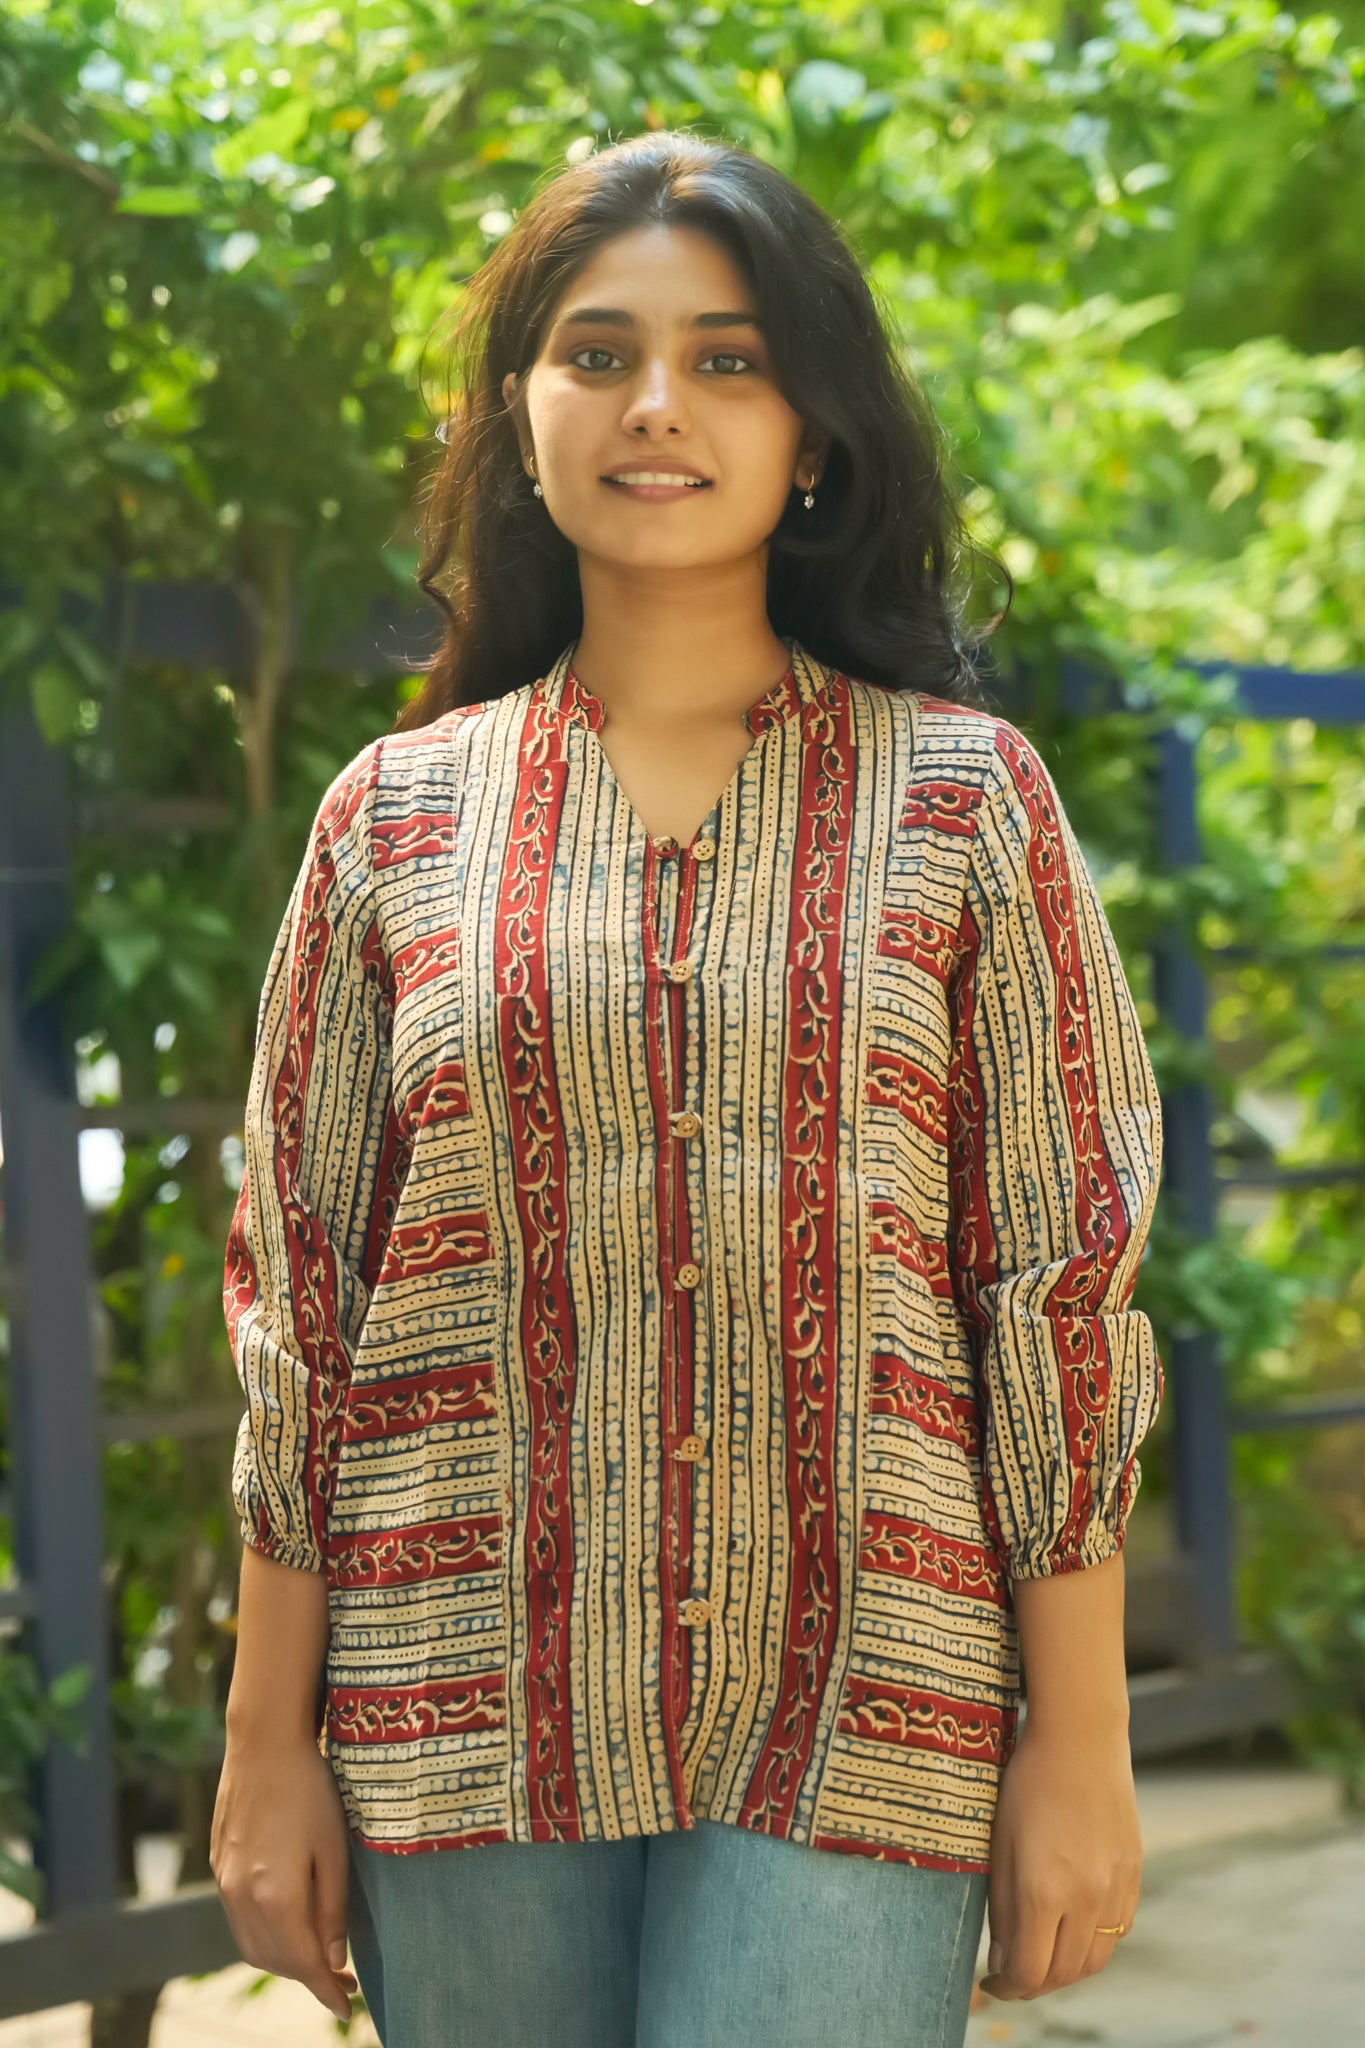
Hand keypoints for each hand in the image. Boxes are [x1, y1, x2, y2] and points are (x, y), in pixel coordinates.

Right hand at [210, 1728, 358, 2020]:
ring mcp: (225, 1883)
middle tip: (342, 1979)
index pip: (303, 1963)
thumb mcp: (334, 1849)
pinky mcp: (219, 1866)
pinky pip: (239, 1921)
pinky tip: (287, 1925)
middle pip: (275, 1960)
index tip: (347, 2008)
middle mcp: (242, 1897)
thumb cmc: (310, 1790)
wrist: (263, 1744)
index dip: (326, 1990)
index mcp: (275, 1896)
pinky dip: (264, 1937)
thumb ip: (332, 1909)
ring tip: (317, 1957)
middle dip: (308, 1977)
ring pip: (252, 1946)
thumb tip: (333, 1960)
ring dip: (284, 1960)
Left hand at [978, 1715, 1141, 2000]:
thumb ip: (1001, 1907)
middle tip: (1012, 1974)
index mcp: (1044, 1891)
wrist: (1080, 1738)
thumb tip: (1003, 1959)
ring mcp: (1115, 1888)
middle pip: (1064, 1974)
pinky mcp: (1133, 1875)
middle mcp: (1086, 1898)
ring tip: (1042, 1955)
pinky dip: (1092, 1942)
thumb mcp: (999, 1843)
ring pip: (1095, 1960)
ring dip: (1066, 1970)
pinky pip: (1116, 1930)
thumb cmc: (1026, 1783)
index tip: (991, 1982)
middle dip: (1034, 1984)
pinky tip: (1071, 1925)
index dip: (1007, 1987)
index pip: (1030, 1972)